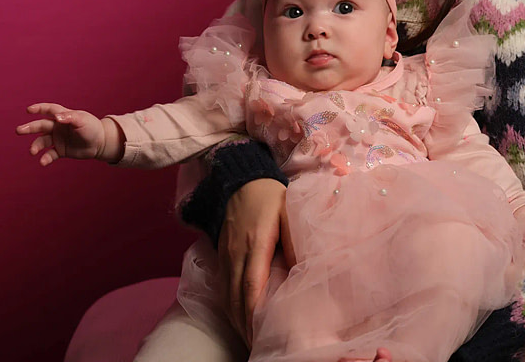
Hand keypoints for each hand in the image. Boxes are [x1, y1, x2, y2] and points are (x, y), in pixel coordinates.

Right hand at [15, 103, 121, 164]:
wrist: (100, 143)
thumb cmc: (92, 128)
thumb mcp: (83, 120)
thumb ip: (70, 117)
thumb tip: (56, 117)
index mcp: (63, 116)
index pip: (49, 110)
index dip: (39, 108)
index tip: (29, 110)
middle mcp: (57, 127)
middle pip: (41, 125)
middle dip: (29, 127)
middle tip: (19, 130)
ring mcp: (58, 139)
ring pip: (42, 141)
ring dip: (36, 145)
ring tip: (32, 151)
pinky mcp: (60, 151)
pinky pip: (50, 154)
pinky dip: (45, 158)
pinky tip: (43, 162)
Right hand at [219, 178, 293, 346]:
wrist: (241, 180)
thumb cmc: (270, 196)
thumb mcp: (289, 211)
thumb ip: (294, 238)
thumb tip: (302, 267)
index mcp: (255, 242)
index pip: (251, 283)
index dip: (254, 310)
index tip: (262, 331)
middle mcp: (236, 253)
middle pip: (236, 296)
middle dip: (245, 324)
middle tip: (258, 346)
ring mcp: (226, 255)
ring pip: (227, 295)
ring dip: (237, 320)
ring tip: (250, 340)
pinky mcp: (222, 256)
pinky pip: (223, 287)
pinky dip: (230, 307)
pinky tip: (240, 320)